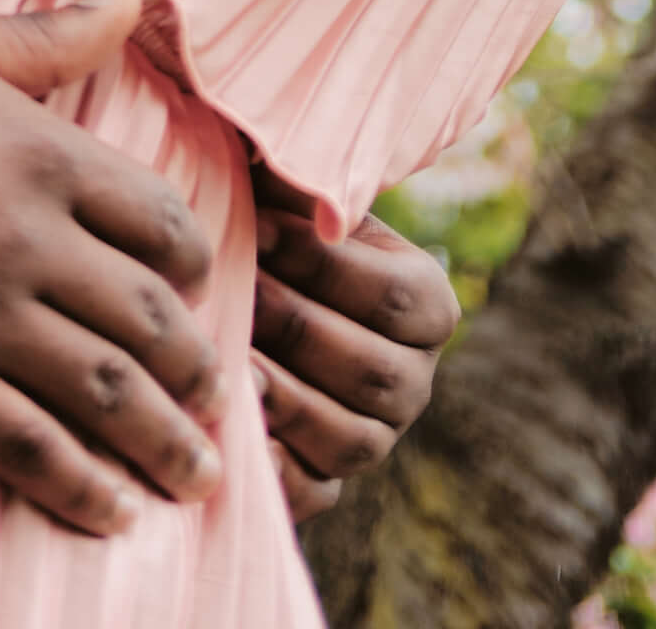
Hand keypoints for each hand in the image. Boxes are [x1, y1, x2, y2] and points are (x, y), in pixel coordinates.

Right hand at [0, 0, 224, 537]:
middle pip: (148, 318)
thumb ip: (46, 38)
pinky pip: (25, 445)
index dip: (193, 267)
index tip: (197, 295)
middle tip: (219, 404)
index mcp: (39, 153)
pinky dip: (79, 486)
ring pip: (103, 392)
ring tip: (192, 476)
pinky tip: (110, 512)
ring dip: (163, 443)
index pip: (161, 221)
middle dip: (196, 371)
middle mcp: (23, 237)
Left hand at [249, 186, 460, 525]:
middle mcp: (413, 382)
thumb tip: (289, 161)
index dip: (323, 263)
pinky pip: (310, 493)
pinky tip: (228, 429)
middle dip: (295, 326)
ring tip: (227, 357)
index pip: (394, 296)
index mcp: (428, 306)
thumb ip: (301, 179)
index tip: (256, 229)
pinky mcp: (326, 486)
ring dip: (283, 396)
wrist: (248, 297)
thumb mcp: (297, 199)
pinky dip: (271, 468)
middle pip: (371, 370)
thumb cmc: (273, 230)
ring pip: (346, 438)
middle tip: (231, 290)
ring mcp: (374, 440)